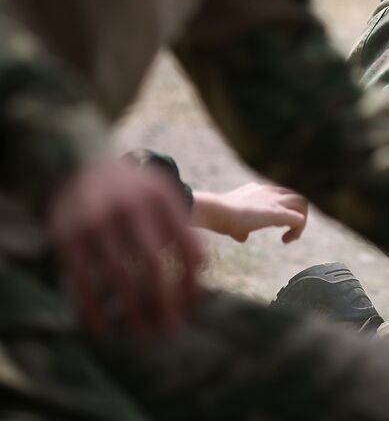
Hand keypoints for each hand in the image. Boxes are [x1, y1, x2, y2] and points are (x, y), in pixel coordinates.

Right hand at [49, 158, 203, 337]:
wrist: (78, 159)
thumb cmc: (132, 187)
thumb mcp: (162, 193)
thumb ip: (184, 224)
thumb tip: (213, 260)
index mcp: (162, 200)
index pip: (187, 246)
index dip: (192, 281)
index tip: (193, 307)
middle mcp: (132, 211)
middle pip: (154, 266)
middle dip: (165, 302)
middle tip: (171, 331)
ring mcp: (98, 224)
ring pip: (119, 277)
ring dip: (132, 311)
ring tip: (141, 335)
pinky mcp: (68, 238)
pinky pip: (82, 280)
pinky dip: (93, 309)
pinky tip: (102, 332)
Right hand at [190, 181, 308, 242]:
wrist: (216, 210)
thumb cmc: (219, 216)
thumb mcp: (231, 221)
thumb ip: (240, 228)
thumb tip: (242, 236)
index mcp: (259, 191)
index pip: (280, 194)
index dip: (284, 209)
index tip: (278, 225)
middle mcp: (270, 192)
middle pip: (295, 196)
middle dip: (297, 213)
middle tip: (288, 231)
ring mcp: (275, 201)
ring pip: (302, 202)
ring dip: (301, 220)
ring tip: (290, 237)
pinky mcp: (278, 213)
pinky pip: (299, 219)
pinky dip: (298, 229)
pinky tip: (286, 240)